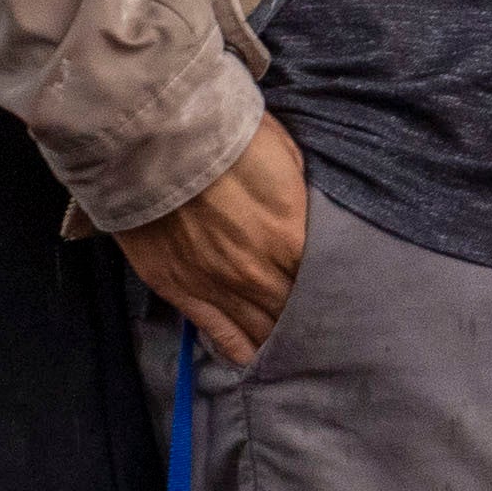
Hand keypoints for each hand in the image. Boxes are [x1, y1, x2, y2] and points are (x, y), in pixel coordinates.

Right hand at [112, 119, 309, 361]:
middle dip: (307, 321)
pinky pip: (218, 333)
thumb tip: (310, 217)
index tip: (341, 297)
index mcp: (290, 238)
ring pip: (259, 330)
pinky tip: (251, 357)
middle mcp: (258, 273)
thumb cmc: (220, 134)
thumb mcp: (284, 153)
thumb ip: (300, 195)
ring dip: (276, 338)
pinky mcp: (179, 290)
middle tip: (321, 329)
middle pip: (292, 313)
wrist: (150, 138)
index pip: (321, 283)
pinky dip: (237, 349)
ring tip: (290, 346)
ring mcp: (216, 286)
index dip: (331, 291)